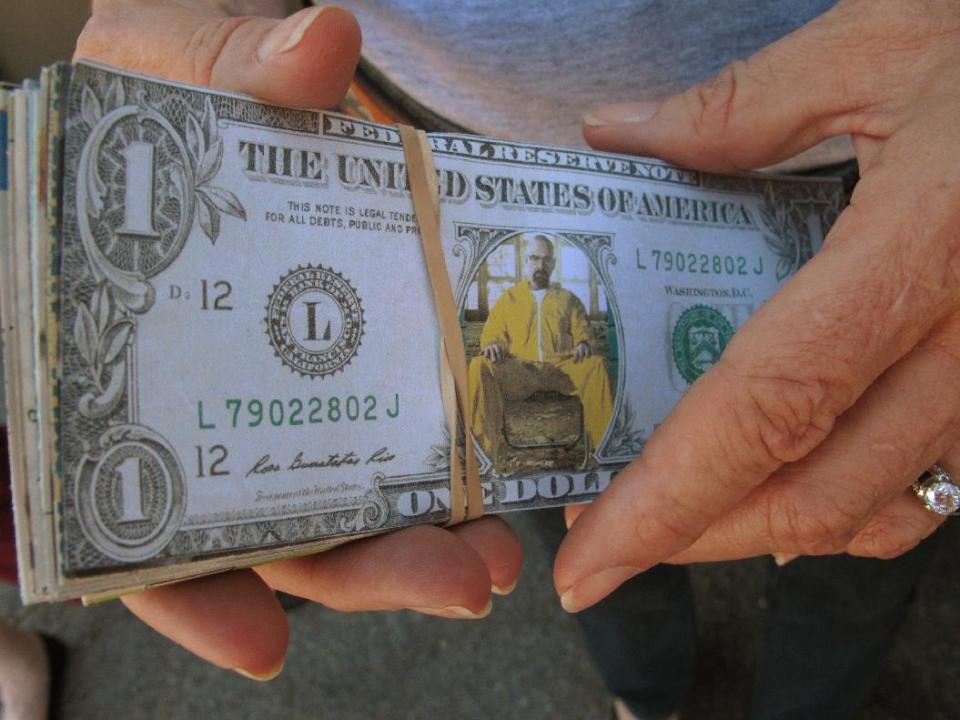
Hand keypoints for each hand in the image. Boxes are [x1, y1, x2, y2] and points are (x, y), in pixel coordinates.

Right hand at [77, 0, 521, 677]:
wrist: (208, 79)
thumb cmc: (152, 87)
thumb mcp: (158, 66)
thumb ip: (218, 66)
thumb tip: (317, 49)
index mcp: (120, 354)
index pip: (132, 505)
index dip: (185, 587)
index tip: (263, 639)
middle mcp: (198, 391)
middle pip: (262, 521)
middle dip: (360, 564)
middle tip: (454, 577)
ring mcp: (281, 381)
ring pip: (337, 494)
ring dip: (418, 533)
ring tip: (494, 547)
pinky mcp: (355, 355)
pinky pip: (398, 425)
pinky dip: (443, 458)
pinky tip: (496, 478)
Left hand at [556, 0, 959, 611]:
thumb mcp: (881, 46)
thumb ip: (739, 107)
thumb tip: (618, 133)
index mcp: (921, 249)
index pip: (768, 409)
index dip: (668, 501)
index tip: (584, 563)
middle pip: (812, 493)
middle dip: (692, 536)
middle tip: (600, 534)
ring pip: (874, 510)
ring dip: (759, 529)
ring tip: (674, 511)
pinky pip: (932, 489)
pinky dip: (848, 511)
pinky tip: (791, 491)